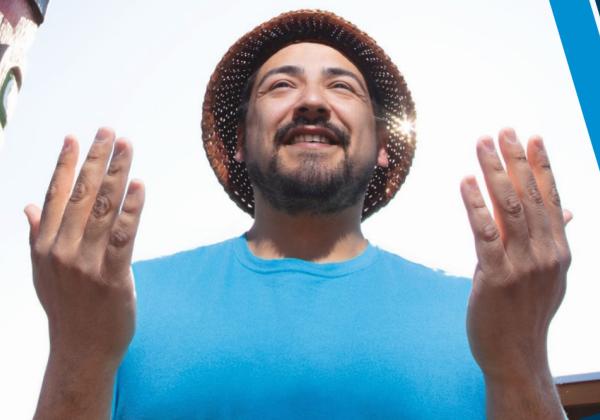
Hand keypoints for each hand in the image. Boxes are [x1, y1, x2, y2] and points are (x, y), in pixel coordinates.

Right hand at [25, 127, 143, 371]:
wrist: (81, 350)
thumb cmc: (66, 308)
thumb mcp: (42, 272)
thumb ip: (37, 236)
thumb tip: (28, 206)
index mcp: (44, 246)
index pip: (54, 196)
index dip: (65, 164)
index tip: (73, 137)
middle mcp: (61, 250)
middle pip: (80, 194)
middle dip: (96, 159)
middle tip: (109, 131)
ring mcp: (85, 264)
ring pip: (102, 209)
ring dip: (117, 174)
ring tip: (127, 146)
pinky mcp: (111, 277)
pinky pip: (123, 236)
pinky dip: (132, 209)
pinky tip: (140, 185)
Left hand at [460, 128, 570, 382]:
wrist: (517, 355)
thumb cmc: (527, 312)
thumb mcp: (550, 275)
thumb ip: (553, 239)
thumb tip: (567, 211)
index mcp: (559, 249)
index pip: (551, 198)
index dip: (541, 166)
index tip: (533, 137)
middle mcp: (547, 252)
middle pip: (530, 195)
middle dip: (515, 160)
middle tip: (502, 130)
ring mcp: (523, 264)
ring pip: (508, 208)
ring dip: (494, 172)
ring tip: (482, 144)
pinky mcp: (497, 276)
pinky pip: (485, 233)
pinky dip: (475, 204)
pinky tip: (465, 182)